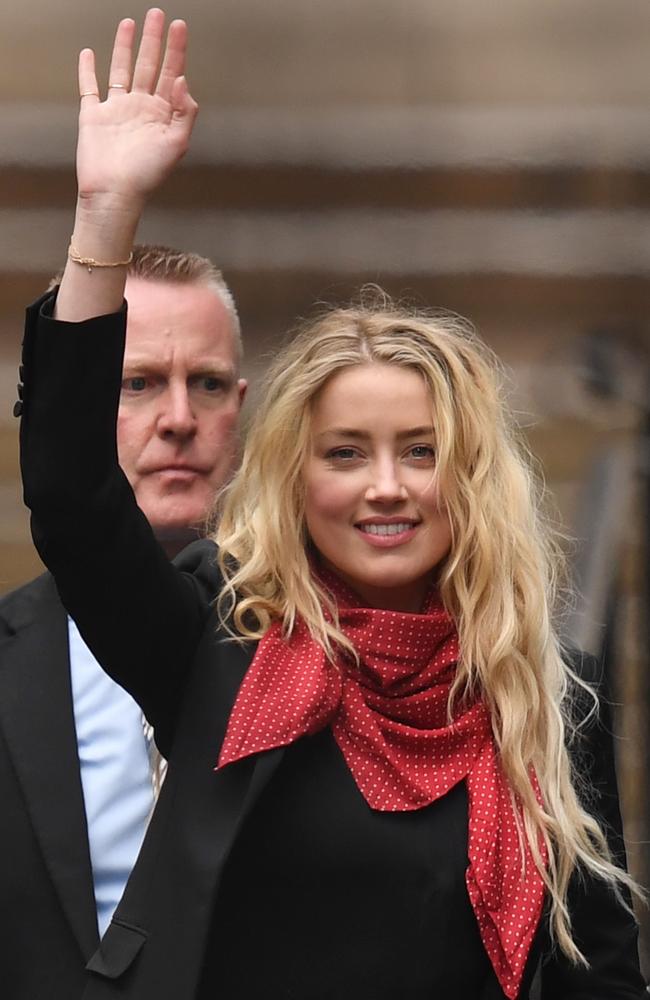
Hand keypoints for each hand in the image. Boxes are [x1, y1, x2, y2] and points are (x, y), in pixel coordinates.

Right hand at [76, 8, 197, 208]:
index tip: (179, 26)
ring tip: (129, 23)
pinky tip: (89, 54)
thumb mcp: (177, 144)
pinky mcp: (94, 116)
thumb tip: (183, 80)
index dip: (176, 50)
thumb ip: (185, 112)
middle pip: (148, 65)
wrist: (115, 192)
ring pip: (121, 70)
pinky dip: (87, 70)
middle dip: (153, 40)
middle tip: (157, 14)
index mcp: (162, 114)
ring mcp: (117, 110)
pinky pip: (89, 88)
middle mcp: (141, 108)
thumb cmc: (147, 174)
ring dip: (125, 47)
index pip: (171, 74)